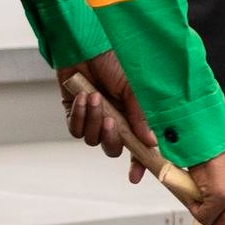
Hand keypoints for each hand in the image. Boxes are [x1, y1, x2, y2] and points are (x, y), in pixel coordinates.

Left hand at [57, 53, 157, 180]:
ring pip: (93, 139)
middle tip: (112, 122)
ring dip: (94, 121)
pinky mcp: (74, 114)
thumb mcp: (134, 90)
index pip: (138, 146)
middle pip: (113, 148)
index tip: (135, 177)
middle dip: (111, 139)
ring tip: (96, 98)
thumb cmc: (114, 62)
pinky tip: (84, 98)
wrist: (85, 47)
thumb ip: (140, 117)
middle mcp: (115, 121)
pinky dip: (79, 115)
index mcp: (134, 116)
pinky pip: (76, 129)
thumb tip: (150, 142)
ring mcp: (94, 118)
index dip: (138, 163)